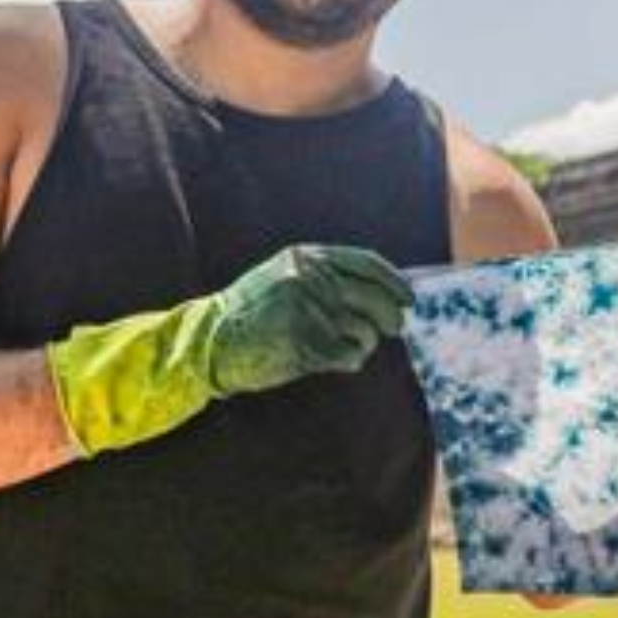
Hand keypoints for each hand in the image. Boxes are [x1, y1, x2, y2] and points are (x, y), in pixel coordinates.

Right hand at [47, 242, 415, 458]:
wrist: (208, 342)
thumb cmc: (251, 313)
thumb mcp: (284, 277)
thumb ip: (327, 276)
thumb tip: (384, 289)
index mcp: (306, 258)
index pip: (367, 264)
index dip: (394, 282)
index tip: (409, 297)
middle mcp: (310, 279)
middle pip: (375, 298)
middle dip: (391, 316)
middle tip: (393, 328)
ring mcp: (308, 311)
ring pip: (366, 330)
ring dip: (363, 343)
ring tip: (342, 346)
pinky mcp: (307, 343)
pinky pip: (350, 354)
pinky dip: (348, 360)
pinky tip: (332, 359)